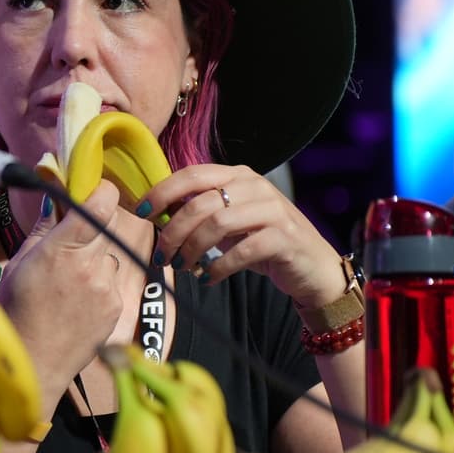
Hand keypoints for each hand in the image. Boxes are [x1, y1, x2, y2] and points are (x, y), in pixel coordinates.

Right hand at [0, 179, 141, 398]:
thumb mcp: (18, 264)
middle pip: (105, 228)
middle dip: (90, 231)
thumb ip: (42, 230)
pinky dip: (98, 287)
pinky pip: (111, 284)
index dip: (100, 191)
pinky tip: (76, 304)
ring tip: (68, 286)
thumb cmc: (16, 312)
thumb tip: (54, 200)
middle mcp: (90, 265)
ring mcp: (106, 287)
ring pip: (108, 258)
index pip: (100, 203)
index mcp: (62, 249)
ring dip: (94, 263)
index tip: (92, 192)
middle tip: (68, 247)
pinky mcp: (116, 307)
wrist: (34, 362)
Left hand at [144, 163, 344, 310]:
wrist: (313, 267)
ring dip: (192, 249)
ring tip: (182, 267)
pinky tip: (209, 278)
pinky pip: (242, 250)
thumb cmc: (264, 243)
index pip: (192, 174)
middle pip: (200, 202)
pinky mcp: (285, 237)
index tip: (140, 212)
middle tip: (162, 255)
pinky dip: (218, 267)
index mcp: (239, 176)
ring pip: (217, 223)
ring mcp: (273, 210)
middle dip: (173, 231)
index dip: (162, 191)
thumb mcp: (231, 222)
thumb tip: (157, 214)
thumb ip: (202, 212)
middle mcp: (256, 186)